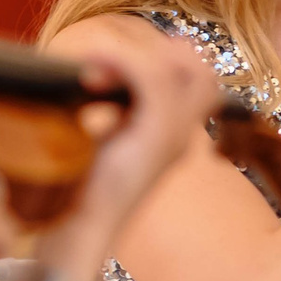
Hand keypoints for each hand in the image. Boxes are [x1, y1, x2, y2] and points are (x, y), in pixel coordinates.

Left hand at [41, 17, 220, 267]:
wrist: (79, 231)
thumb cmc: (80, 189)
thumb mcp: (101, 141)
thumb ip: (110, 109)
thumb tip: (92, 72)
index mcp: (172, 137)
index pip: (198, 78)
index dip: (166, 56)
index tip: (115, 62)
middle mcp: (182, 136)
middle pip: (201, 69)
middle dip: (158, 50)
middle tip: (108, 61)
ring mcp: (175, 137)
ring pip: (180, 66)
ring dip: (130, 53)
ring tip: (91, 64)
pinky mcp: (158, 138)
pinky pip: (154, 79)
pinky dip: (122, 61)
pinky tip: (90, 70)